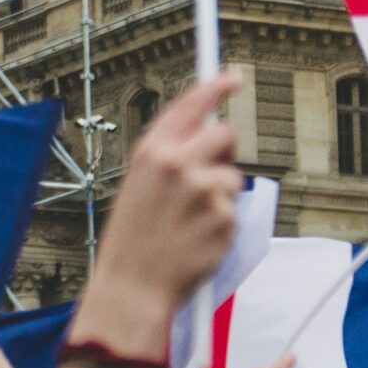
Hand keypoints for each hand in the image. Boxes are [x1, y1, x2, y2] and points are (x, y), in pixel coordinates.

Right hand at [74, 71, 244, 359]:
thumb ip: (169, 158)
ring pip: (233, 177)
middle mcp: (176, 163)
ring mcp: (202, 189)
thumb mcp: (138, 186)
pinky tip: (198, 241)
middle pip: (224, 134)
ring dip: (222, 196)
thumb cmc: (134, 241)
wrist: (132, 288)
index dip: (216, 86)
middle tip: (212, 174)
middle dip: (225, 151)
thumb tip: (205, 135)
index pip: (190, 104)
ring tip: (193, 222)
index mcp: (151, 152)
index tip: (233, 79)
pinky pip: (235, 210)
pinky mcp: (222, 217)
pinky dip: (223, 225)